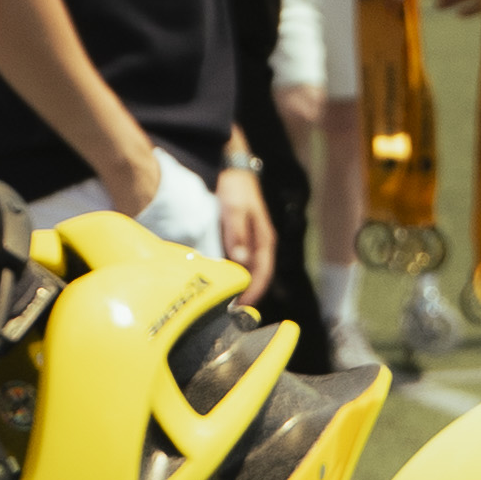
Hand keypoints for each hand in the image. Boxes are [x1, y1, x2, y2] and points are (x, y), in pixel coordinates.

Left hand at [218, 160, 278, 303]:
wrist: (232, 169)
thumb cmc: (237, 189)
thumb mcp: (235, 210)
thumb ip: (237, 235)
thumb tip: (241, 260)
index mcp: (265, 240)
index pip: (263, 273)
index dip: (253, 292)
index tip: (241, 307)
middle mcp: (260, 244)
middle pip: (255, 275)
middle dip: (244, 293)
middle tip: (227, 310)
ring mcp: (249, 241)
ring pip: (245, 269)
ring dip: (236, 283)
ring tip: (220, 298)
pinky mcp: (238, 237)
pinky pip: (235, 260)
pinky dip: (228, 270)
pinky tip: (215, 277)